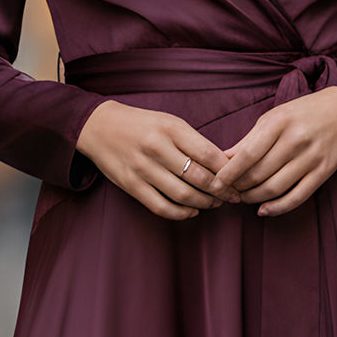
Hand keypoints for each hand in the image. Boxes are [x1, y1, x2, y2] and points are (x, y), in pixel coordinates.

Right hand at [76, 101, 240, 219]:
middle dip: (220, 191)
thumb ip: (193, 141)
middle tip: (232, 197)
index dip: (227, 171)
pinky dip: (181, 213)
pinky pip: (162, 207)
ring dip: (204, 204)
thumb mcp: (168, 122)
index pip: (208, 154)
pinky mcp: (132, 186)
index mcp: (170, 128)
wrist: (98, 127)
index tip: (238, 180)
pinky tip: (192, 211)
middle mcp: (157, 148)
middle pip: (198, 177)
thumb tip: (223, 165)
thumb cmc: (141, 125)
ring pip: (183, 195)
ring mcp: (143, 169)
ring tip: (214, 204)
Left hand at [207, 86, 336, 216]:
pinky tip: (263, 210)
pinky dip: (277, 208)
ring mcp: (311, 158)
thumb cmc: (303, 114)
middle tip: (228, 192)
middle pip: (258, 174)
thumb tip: (222, 160)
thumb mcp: (274, 117)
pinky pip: (296, 198)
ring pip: (274, 189)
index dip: (229, 173)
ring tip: (243, 198)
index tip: (215, 184)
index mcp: (279, 122)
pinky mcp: (322, 173)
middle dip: (238, 187)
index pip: (247, 154)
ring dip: (253, 198)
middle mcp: (295, 140)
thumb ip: (249, 139)